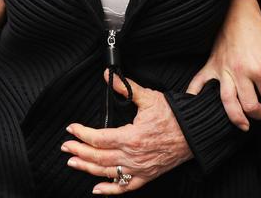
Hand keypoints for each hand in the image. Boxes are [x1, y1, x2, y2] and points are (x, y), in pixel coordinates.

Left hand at [62, 71, 191, 193]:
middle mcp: (134, 155)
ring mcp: (140, 168)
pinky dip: (110, 190)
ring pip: (108, 172)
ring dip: (88, 168)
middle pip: (99, 157)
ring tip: (73, 162)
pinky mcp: (147, 175)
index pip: (99, 138)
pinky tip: (97, 189)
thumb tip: (107, 75)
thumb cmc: (173, 116)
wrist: (194, 134)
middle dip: (79, 151)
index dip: (82, 134)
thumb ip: (125, 87)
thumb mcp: (148, 98)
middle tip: (65, 147)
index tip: (71, 128)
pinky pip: (125, 187)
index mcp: (132, 136)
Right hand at [185, 0, 260, 130]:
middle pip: (250, 106)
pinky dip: (194, 96)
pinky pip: (198, 83)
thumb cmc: (259, 32)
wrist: (237, 11)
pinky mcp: (211, 65)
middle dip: (260, 113)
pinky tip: (196, 106)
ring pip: (227, 102)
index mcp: (259, 69)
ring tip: (244, 125)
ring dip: (237, 118)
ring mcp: (223, 70)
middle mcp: (240, 72)